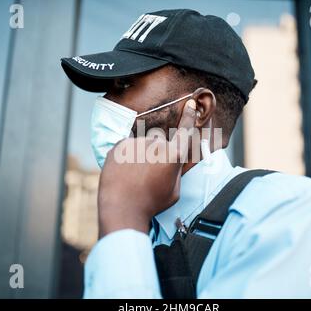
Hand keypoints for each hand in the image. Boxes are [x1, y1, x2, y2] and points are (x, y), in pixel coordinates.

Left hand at [97, 99, 196, 237]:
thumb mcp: (174, 190)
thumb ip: (175, 170)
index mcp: (174, 155)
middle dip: (157, 152)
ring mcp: (137, 142)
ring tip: (134, 175)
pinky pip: (127, 147)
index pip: (185, 129)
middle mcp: (157, 144)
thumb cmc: (151, 203)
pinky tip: (124, 172)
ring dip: (140, 155)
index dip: (189, 116)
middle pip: (160, 142)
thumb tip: (173, 160)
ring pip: (142, 144)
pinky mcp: (120, 145)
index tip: (190, 104)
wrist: (122, 207)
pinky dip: (127, 157)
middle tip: (149, 173)